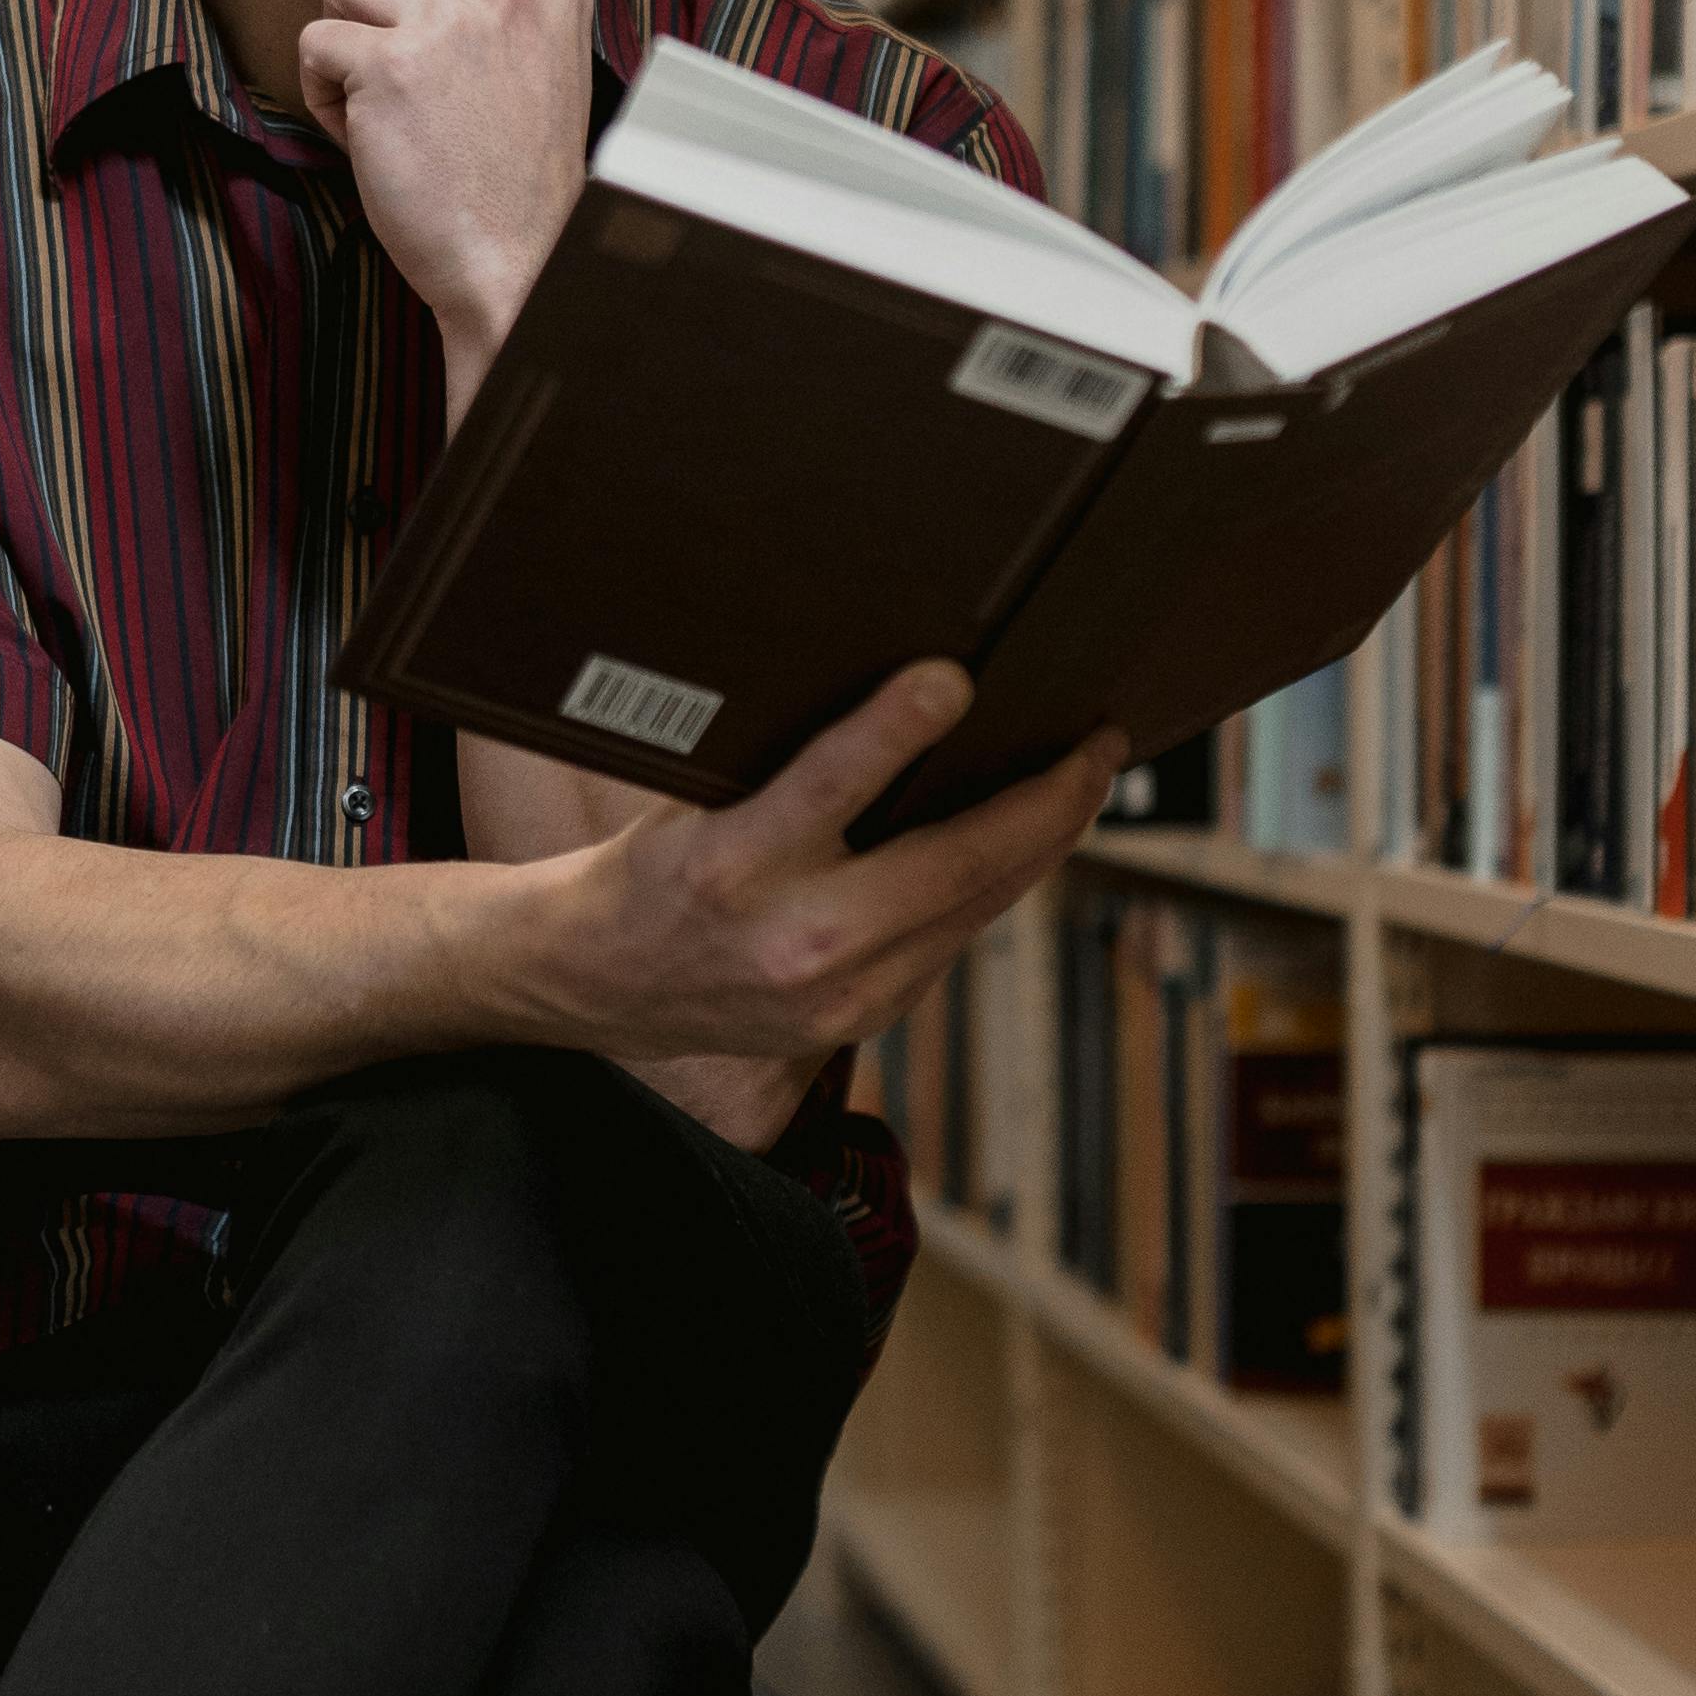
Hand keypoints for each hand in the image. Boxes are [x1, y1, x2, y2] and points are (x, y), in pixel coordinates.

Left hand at [298, 0, 589, 399]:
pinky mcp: (391, 65)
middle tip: (402, 77)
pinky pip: (314, 41)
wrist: (521, 261)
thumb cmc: (517, 170)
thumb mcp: (542, 50)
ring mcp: (448, 19)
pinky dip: (322, 93)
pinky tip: (365, 136)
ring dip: (344, 41)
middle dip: (374, 5)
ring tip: (381, 104)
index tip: (432, 39)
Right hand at [540, 661, 1124, 1067]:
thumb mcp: (691, 797)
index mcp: (733, 864)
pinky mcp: (860, 1019)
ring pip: (976, 903)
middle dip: (1046, 798)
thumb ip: (785, 759)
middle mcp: (793, 937)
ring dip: (1043, 841)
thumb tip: (901, 690)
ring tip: (1083, 781)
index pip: (830, 782)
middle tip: (1098, 742)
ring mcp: (837, 992)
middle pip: (952, 861)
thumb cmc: (651, 865)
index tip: (955, 677)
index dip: (898, 725)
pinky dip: (996, 885)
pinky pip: (954, 938)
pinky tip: (1024, 843)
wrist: (597, 983)